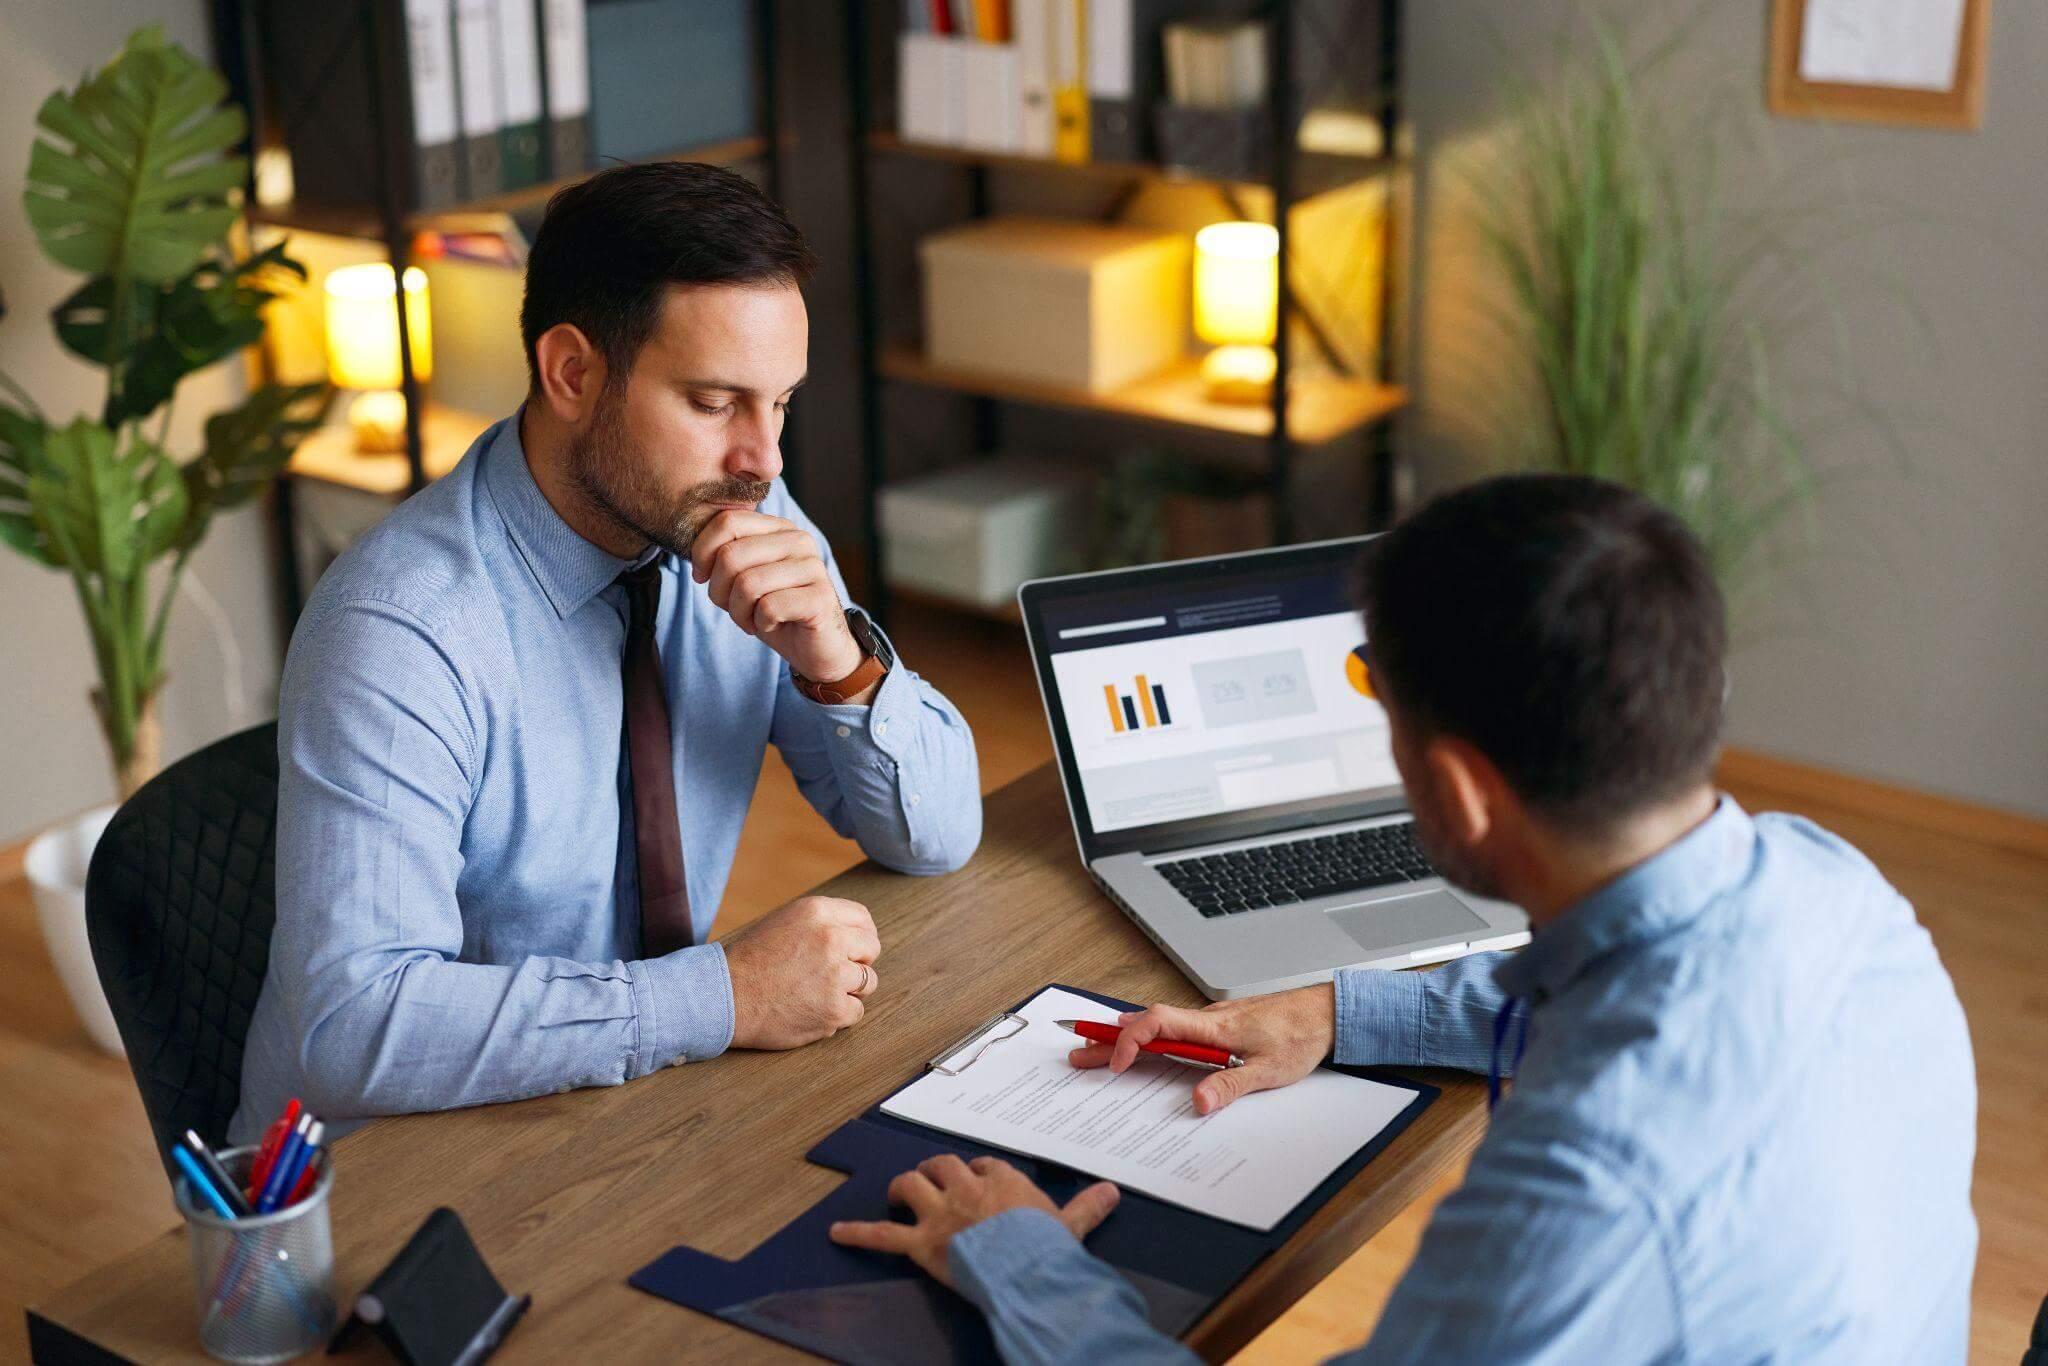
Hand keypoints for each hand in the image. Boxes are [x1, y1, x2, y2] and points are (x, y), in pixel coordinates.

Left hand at [690, 509, 864, 683]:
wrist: (816, 647)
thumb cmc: (776, 611)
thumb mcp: (744, 578)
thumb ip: (726, 557)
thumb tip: (697, 557)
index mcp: (779, 528)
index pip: (728, 521)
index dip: (702, 552)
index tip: (703, 578)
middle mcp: (799, 540)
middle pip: (731, 554)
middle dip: (719, 590)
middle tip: (731, 607)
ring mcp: (813, 568)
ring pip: (747, 584)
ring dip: (739, 612)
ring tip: (750, 620)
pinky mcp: (820, 597)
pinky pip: (768, 607)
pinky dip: (760, 623)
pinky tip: (772, 625)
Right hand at [721, 895, 879, 1049]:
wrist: (723, 996)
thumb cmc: (750, 961)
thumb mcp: (784, 922)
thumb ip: (820, 923)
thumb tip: (856, 933)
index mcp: (818, 912)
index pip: (863, 920)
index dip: (861, 937)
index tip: (854, 949)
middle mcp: (832, 939)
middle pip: (871, 949)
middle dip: (858, 962)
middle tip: (834, 974)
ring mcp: (835, 975)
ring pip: (868, 982)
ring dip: (850, 990)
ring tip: (820, 993)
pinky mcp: (834, 1009)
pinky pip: (856, 1012)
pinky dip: (839, 1015)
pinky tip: (814, 1011)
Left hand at [829, 1154, 1119, 1288]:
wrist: (1026, 1271)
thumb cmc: (1047, 1249)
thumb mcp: (1071, 1224)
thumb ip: (1088, 1206)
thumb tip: (1112, 1191)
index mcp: (1002, 1181)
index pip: (985, 1166)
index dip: (980, 1174)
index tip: (982, 1182)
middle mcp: (966, 1189)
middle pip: (944, 1167)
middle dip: (937, 1171)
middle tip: (934, 1181)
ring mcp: (941, 1214)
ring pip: (912, 1185)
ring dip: (904, 1187)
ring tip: (899, 1193)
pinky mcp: (922, 1243)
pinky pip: (883, 1234)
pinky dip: (858, 1233)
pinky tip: (837, 1232)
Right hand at [1072, 984, 1336, 1114]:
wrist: (1326, 1013)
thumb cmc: (1299, 1036)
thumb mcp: (1268, 1071)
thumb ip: (1230, 1086)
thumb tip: (1197, 1102)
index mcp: (1213, 1026)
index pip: (1158, 1023)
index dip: (1131, 1041)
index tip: (1116, 1065)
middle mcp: (1206, 1019)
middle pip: (1147, 1024)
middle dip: (1110, 1038)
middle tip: (1078, 1052)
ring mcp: (1211, 1021)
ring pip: (1159, 1025)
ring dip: (1127, 1038)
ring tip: (1095, 1049)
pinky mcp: (1219, 1026)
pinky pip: (1175, 1028)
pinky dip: (1150, 1037)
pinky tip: (1144, 1046)